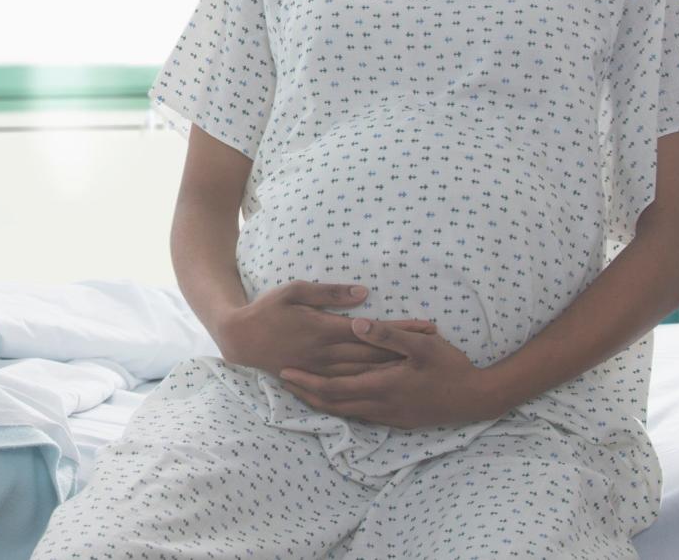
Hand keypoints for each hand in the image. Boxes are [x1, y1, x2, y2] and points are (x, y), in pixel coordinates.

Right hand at [217, 280, 437, 378]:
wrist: (240, 340)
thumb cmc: (268, 310)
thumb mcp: (294, 291)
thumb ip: (329, 293)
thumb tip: (364, 293)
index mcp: (325, 330)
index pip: (373, 331)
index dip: (402, 330)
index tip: (427, 327)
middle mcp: (327, 354)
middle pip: (376, 355)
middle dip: (408, 350)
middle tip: (438, 346)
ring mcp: (322, 371)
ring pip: (366, 374)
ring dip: (396, 370)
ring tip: (424, 366)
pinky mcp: (316, 380)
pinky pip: (350, 387)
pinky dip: (374, 387)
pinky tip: (391, 387)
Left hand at [277, 317, 507, 427]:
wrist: (476, 399)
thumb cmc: (450, 367)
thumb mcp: (423, 344)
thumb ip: (389, 334)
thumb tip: (357, 322)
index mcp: (381, 386)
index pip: (333, 388)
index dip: (306, 381)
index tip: (285, 371)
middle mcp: (379, 406)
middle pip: (331, 405)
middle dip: (305, 393)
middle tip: (282, 381)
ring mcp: (388, 416)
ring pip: (344, 413)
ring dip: (320, 402)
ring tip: (300, 390)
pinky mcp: (396, 420)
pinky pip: (359, 416)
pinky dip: (340, 408)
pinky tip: (335, 401)